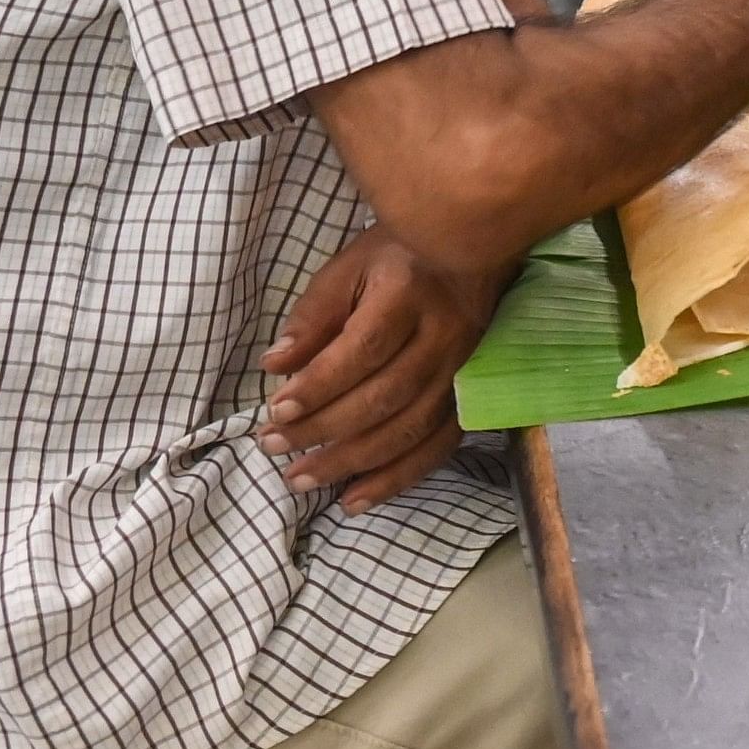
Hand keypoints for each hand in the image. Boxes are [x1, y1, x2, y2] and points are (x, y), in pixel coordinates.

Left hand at [259, 229, 504, 511]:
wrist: (474, 250)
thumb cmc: (399, 257)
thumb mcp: (350, 268)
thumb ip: (313, 315)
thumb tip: (275, 365)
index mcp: (409, 295)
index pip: (363, 350)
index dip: (319, 386)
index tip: (275, 412)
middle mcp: (444, 335)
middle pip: (385, 396)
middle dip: (325, 429)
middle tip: (274, 448)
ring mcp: (464, 370)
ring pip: (410, 428)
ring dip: (353, 462)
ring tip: (302, 479)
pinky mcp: (471, 395)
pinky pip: (439, 446)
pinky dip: (398, 478)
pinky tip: (356, 498)